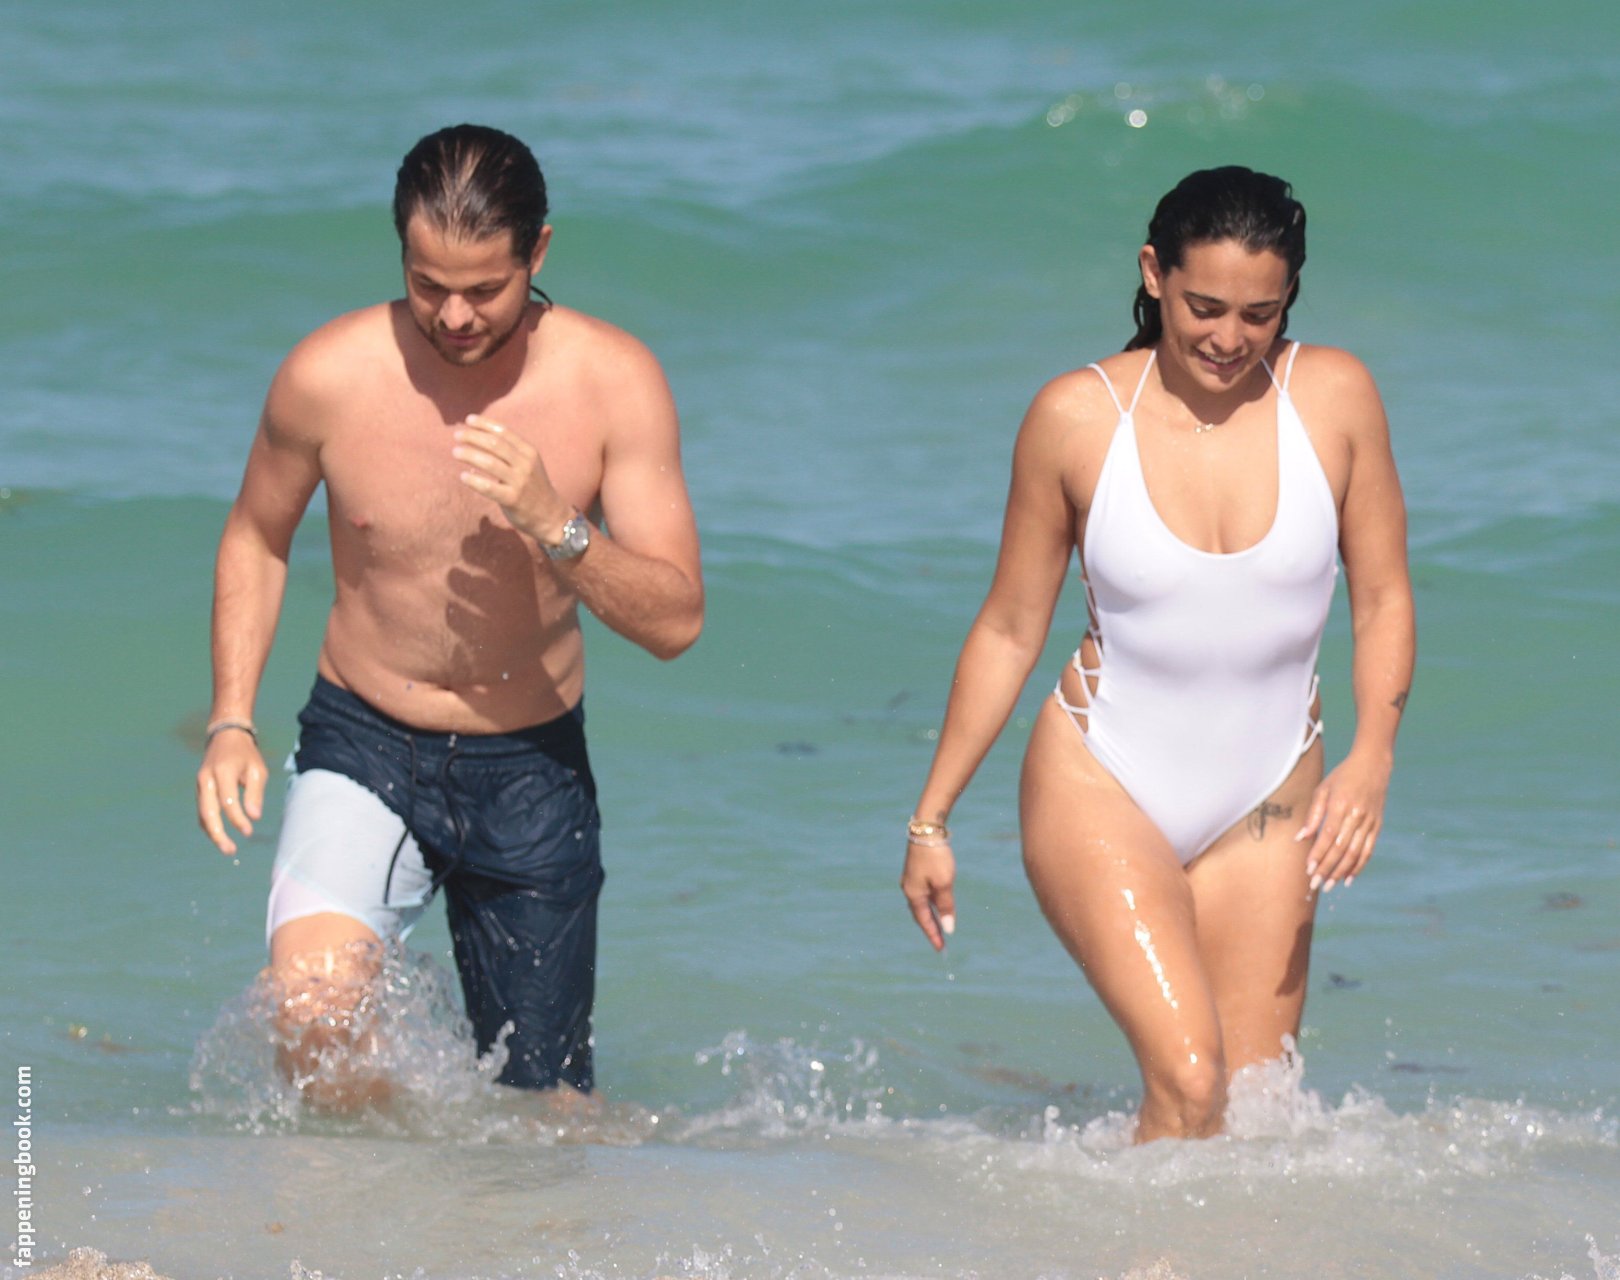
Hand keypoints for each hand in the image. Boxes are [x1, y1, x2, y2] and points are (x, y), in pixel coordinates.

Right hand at [197, 727, 267, 855]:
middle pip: (207, 812)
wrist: (225, 736)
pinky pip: (202, 811)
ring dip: (212, 833)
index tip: (248, 833)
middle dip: (217, 834)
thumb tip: (254, 817)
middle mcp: (206, 779)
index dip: (237, 819)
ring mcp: (200, 784)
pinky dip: (209, 824)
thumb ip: (255, 794)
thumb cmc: (246, 754)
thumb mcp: (257, 770)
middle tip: (230, 850)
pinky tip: (219, 835)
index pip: (228, 801)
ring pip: (202, 814)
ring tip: (227, 848)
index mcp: (222, 772)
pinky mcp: (199, 789)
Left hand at [452, 415, 571, 545]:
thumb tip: (478, 439)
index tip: (468, 420)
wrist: (551, 515)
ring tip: (455, 452)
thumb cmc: (533, 487)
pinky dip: (474, 480)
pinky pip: (489, 487)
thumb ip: (509, 452)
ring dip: (469, 455)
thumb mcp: (528, 464)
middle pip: (495, 444)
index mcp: (529, 452)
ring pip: (490, 463)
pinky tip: (463, 476)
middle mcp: (525, 464)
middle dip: (473, 437)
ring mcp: (520, 482)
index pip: (504, 432)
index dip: (484, 424)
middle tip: (457, 436)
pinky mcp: (513, 499)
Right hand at [901, 838, 956, 950]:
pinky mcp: (916, 872)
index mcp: (914, 894)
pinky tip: (938, 904)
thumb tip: (949, 928)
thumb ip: (946, 906)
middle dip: (931, 928)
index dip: (933, 935)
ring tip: (940, 927)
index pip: (924, 921)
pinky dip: (931, 903)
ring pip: (922, 904)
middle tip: (940, 943)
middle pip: (920, 914)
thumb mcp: (944, 883)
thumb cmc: (935, 857)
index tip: (941, 949)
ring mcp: (911, 880)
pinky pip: (923, 893)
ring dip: (931, 916)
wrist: (926, 830)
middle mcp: (909, 889)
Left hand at [1295, 747, 1392, 891]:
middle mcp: (1357, 816)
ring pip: (1355, 853)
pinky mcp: (1377, 826)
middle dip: (1327, 868)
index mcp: (1341, 805)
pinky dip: (1359, 866)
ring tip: (1329, 885)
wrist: (1373, 765)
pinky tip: (1349, 878)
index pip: (1328, 836)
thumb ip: (1313, 814)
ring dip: (1341, 871)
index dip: (1318, 854)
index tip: (1308, 869)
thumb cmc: (1342, 776)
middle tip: (1315, 884)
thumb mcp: (1323, 789)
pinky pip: (1368, 850)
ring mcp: (1369, 822)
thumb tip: (1300, 838)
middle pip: (1341, 848)